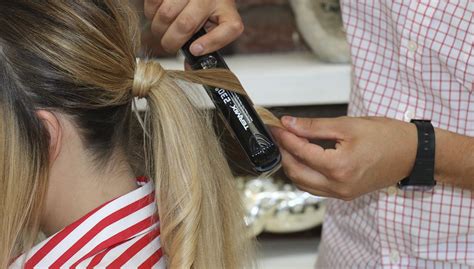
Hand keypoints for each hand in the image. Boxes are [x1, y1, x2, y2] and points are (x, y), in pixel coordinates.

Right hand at [144, 0, 242, 54]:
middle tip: (169, 45)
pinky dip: (150, 13)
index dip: (210, 42)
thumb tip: (188, 68)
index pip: (228, 29)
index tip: (195, 50)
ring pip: (166, 14)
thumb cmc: (209, 10)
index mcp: (228, 14)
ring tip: (162, 30)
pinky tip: (157, 15)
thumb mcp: (215, 27)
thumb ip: (207, 46)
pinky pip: (154, 1)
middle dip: (171, 42)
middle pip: (185, 25)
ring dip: (158, 28)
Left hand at [271, 116, 417, 199]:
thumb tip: (289, 124)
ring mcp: (341, 193)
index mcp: (339, 167)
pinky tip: (305, 158)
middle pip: (295, 173)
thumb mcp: (348, 125)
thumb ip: (314, 126)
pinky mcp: (345, 195)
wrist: (413, 154)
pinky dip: (305, 174)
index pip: (300, 152)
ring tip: (290, 144)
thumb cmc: (388, 137)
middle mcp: (338, 186)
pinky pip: (316, 188)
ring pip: (303, 184)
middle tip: (280, 135)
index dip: (284, 137)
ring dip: (292, 165)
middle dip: (284, 153)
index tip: (275, 126)